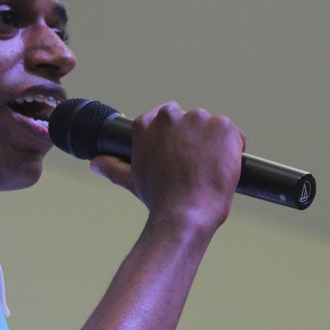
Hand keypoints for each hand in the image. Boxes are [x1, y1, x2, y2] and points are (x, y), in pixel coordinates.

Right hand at [91, 102, 244, 231]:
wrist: (185, 213)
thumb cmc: (159, 199)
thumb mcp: (132, 179)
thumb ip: (112, 166)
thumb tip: (95, 163)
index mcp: (146, 123)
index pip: (167, 120)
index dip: (176, 140)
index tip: (179, 157)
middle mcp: (170, 116)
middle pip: (190, 121)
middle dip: (195, 140)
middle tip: (194, 167)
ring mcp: (198, 119)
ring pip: (213, 128)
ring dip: (214, 145)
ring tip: (209, 171)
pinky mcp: (224, 127)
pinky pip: (234, 135)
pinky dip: (233, 150)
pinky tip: (224, 168)